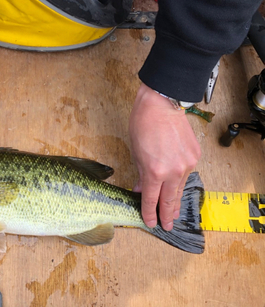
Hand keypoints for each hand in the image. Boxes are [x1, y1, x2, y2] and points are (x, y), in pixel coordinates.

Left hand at [129, 83, 200, 229]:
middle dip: (167, 214)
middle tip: (166, 226)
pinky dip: (180, 181)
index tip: (150, 222)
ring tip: (172, 212)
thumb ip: (140, 174)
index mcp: (154, 172)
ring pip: (179, 188)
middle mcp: (173, 171)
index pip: (151, 199)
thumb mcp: (135, 152)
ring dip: (175, 200)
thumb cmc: (143, 124)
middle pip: (169, 200)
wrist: (161, 104)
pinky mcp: (195, 156)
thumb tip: (140, 189)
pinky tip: (176, 187)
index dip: (149, 213)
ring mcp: (186, 164)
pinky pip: (186, 173)